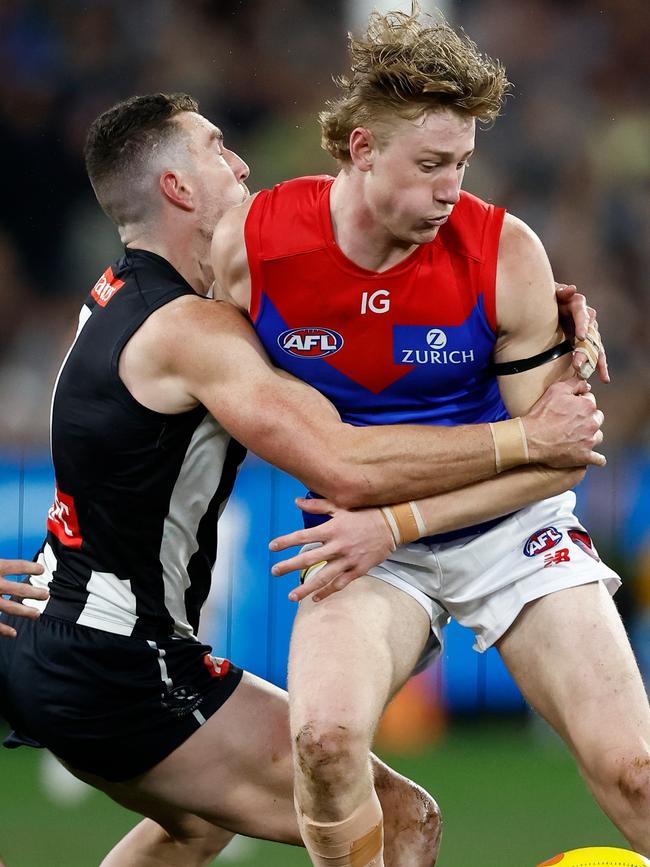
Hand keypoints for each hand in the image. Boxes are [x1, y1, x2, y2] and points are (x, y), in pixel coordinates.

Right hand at [0, 559, 47, 637]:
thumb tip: (7, 563)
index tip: (41, 570)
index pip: (17, 566)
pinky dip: (4, 630)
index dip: (31, 568)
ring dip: (25, 612)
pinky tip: (14, 633)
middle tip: (46, 595)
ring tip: (37, 614)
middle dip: (34, 592)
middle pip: (19, 589)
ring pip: (10, 607)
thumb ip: (0, 564)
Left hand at [268, 497, 395, 602]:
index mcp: (332, 528)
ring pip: (323, 577)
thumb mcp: (341, 506)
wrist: (392, 524)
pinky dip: (327, 592)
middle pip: (309, 558)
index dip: (286, 541)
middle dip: (289, 566)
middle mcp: (338, 545)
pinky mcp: (358, 570)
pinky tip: (315, 599)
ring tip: (291, 596)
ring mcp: (348, 559)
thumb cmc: (364, 513)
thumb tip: (296, 501)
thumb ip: (317, 505)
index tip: (272, 547)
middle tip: (274, 571)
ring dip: (306, 588)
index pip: (303, 535)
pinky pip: (340, 584)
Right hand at [522, 375, 604, 467]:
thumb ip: (575, 383)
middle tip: (573, 422)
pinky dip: (596, 458)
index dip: (580, 402)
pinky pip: (599, 459)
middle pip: (597, 418)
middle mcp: (592, 423)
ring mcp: (590, 441)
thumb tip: (587, 385)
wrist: (531, 438)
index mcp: (588, 406)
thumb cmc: (542, 414)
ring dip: (591, 436)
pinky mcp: (585, 456)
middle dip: (588, 418)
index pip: (591, 400)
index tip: (570, 407)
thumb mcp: (556, 390)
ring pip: (598, 436)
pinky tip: (591, 456)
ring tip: (577, 437)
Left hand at [555, 283, 609, 382]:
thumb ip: (561, 292)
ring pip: (595, 346)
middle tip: (578, 364)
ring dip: (596, 361)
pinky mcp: (585, 342)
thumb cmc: (545, 299)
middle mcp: (586, 318)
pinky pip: (594, 353)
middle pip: (590, 334)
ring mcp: (587, 330)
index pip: (582, 313)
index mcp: (577, 305)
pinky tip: (603, 378)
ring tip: (601, 376)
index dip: (582, 324)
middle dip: (585, 351)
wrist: (541, 309)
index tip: (580, 337)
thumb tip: (572, 289)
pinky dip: (599, 366)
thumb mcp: (551, 294)